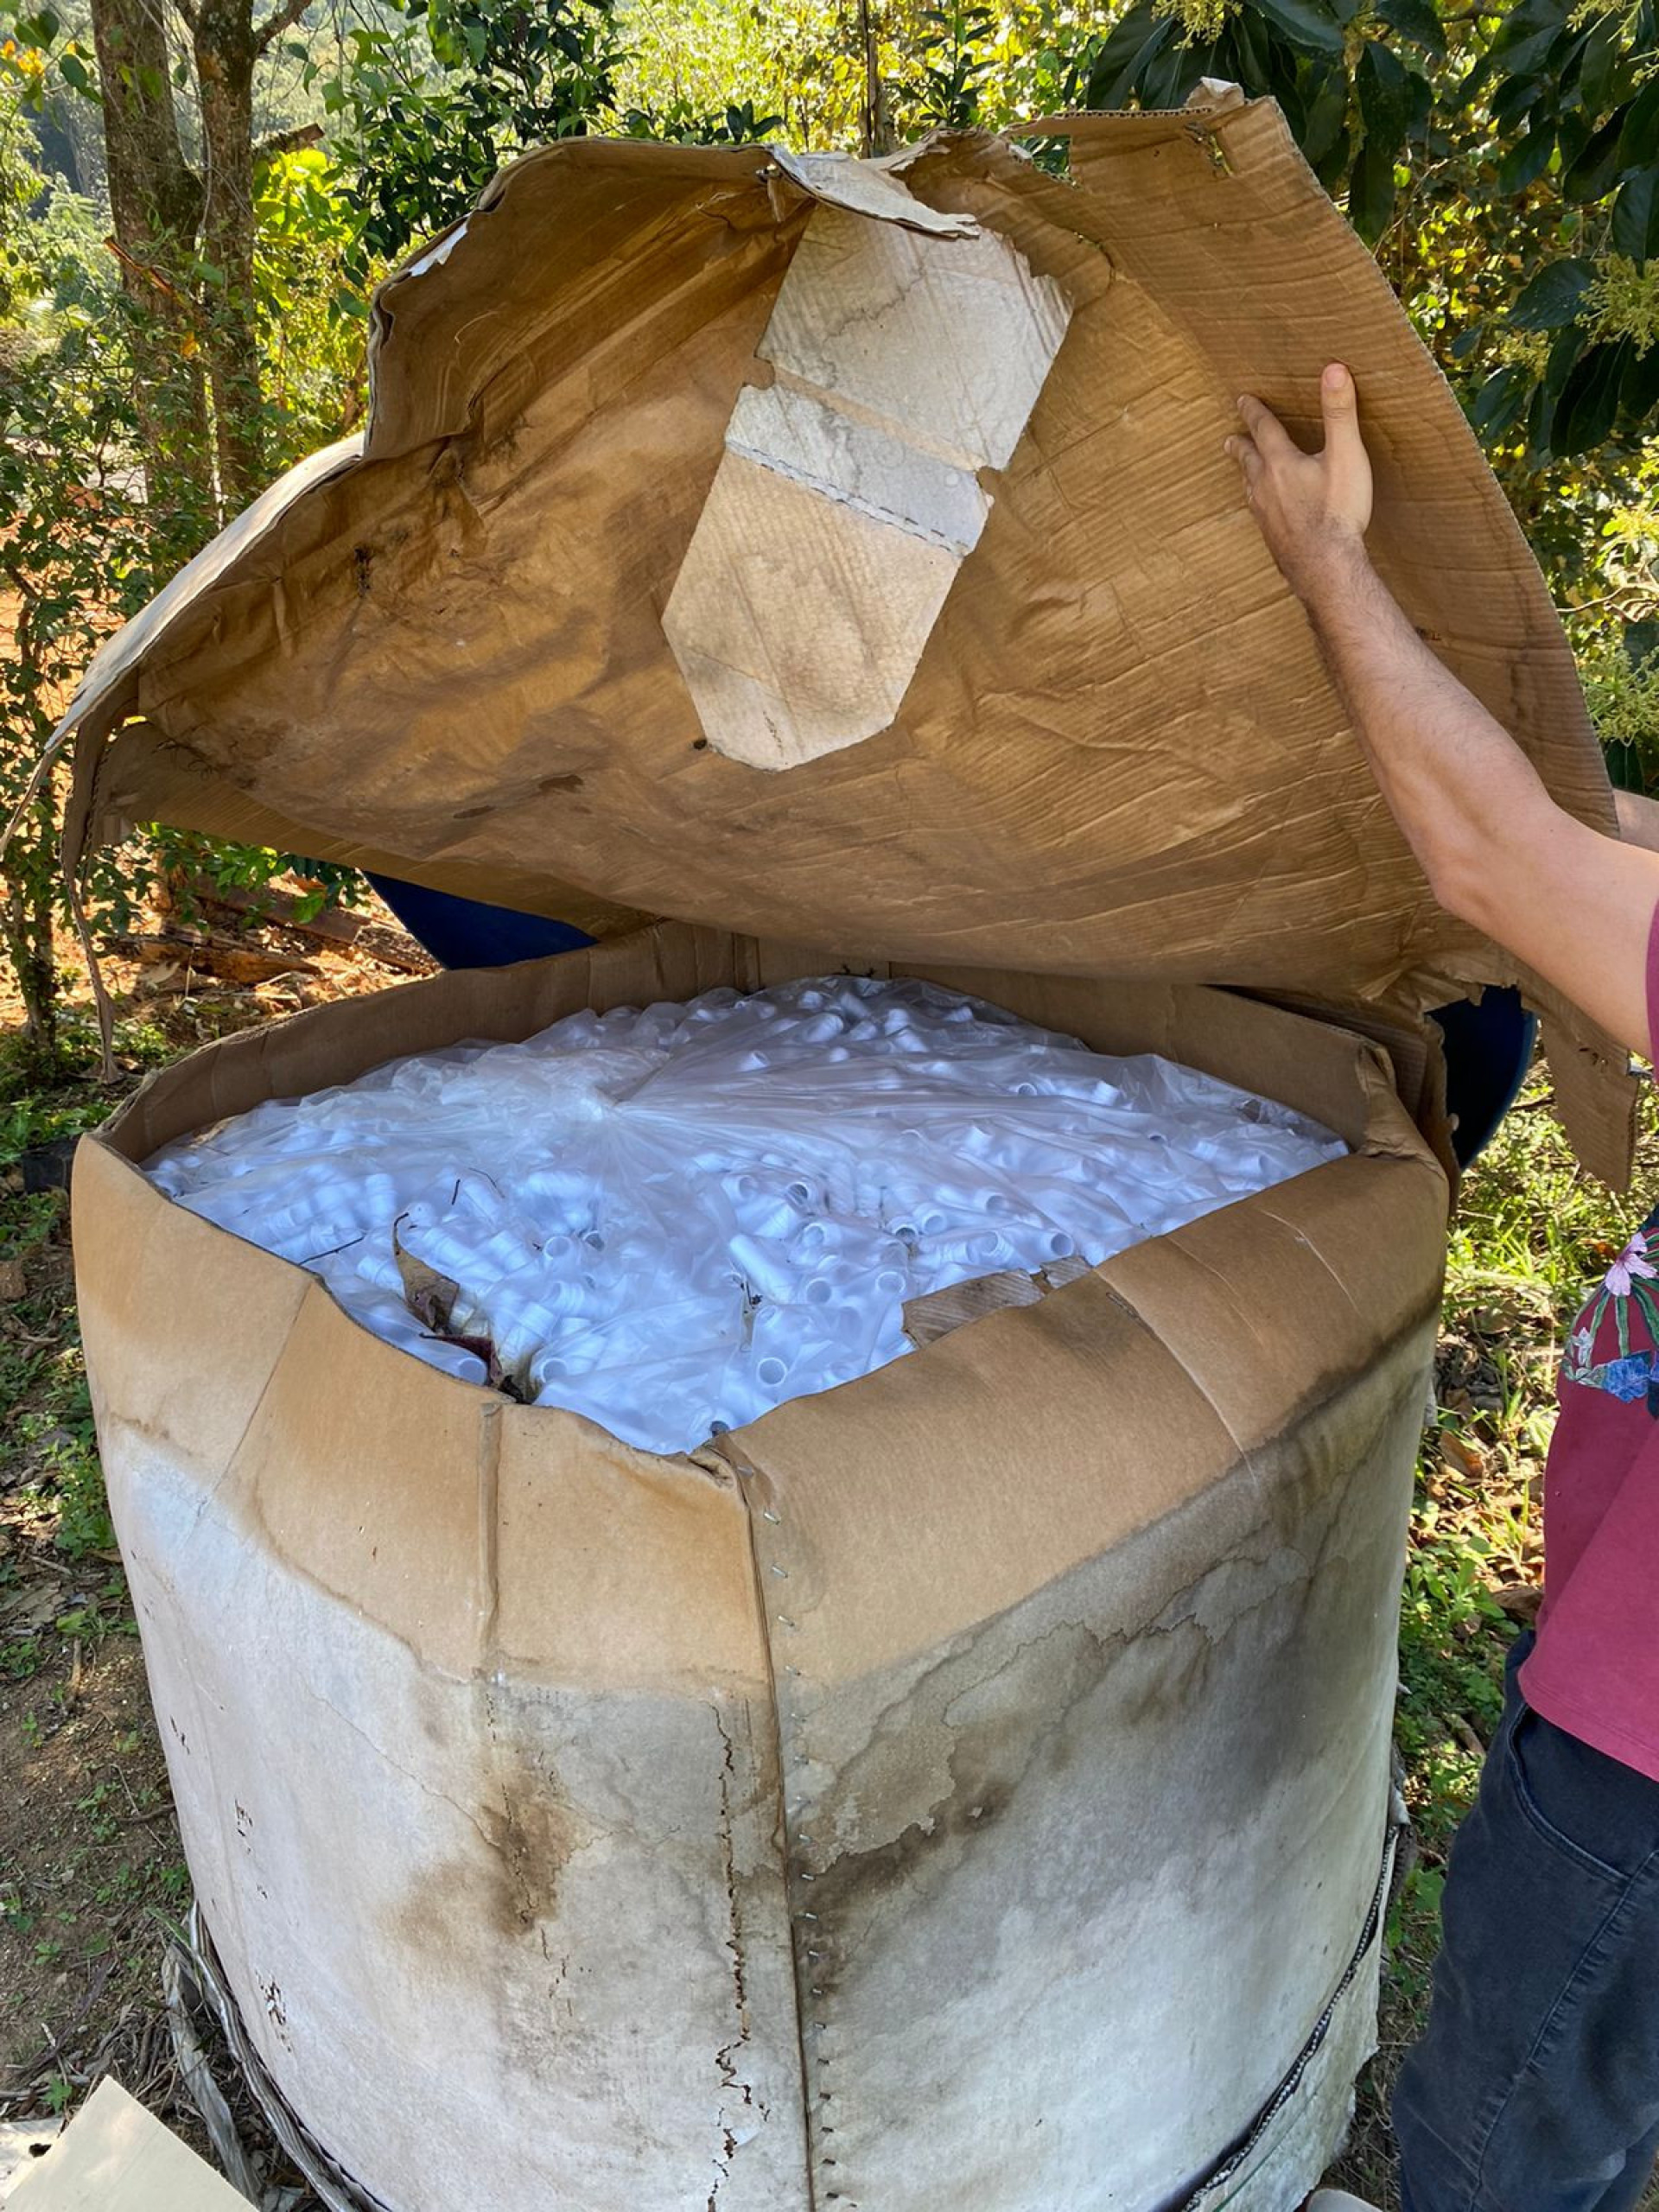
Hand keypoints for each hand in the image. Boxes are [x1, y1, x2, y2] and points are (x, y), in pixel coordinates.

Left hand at [1224, 363, 1372, 604]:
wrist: (1324, 568)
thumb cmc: (1336, 512)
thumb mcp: (1346, 455)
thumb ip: (1339, 412)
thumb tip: (1333, 368)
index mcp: (1281, 463)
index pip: (1264, 428)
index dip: (1254, 411)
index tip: (1242, 400)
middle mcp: (1265, 487)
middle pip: (1248, 460)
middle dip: (1241, 445)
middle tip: (1229, 439)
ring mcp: (1265, 515)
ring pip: (1250, 488)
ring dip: (1247, 476)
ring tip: (1245, 473)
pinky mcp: (1272, 538)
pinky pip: (1260, 514)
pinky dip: (1259, 503)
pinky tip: (1266, 513)